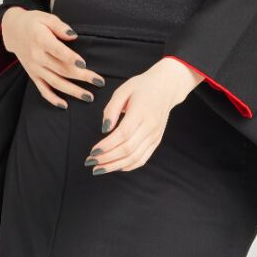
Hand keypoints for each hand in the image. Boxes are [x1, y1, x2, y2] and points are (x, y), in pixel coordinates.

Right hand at [1, 6, 104, 107]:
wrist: (13, 31)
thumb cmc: (33, 23)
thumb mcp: (46, 17)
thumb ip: (60, 27)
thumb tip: (73, 35)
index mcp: (40, 40)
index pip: (57, 50)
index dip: (70, 57)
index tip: (84, 64)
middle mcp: (37, 56)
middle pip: (61, 69)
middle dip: (82, 77)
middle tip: (99, 82)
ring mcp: (35, 68)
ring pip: (55, 82)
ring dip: (73, 91)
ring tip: (89, 96)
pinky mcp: (33, 75)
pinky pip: (42, 90)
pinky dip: (52, 99)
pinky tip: (65, 105)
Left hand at [87, 58, 201, 174]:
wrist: (166, 88)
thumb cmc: (141, 87)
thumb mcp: (123, 90)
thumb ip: (111, 109)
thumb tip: (104, 129)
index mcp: (141, 112)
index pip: (123, 134)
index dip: (107, 145)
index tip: (92, 151)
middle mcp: (150, 126)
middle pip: (128, 149)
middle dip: (107, 158)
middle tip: (90, 161)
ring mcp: (155, 136)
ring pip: (135, 158)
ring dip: (115, 166)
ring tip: (99, 169)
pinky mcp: (156, 141)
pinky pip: (142, 159)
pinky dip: (127, 166)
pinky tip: (114, 167)